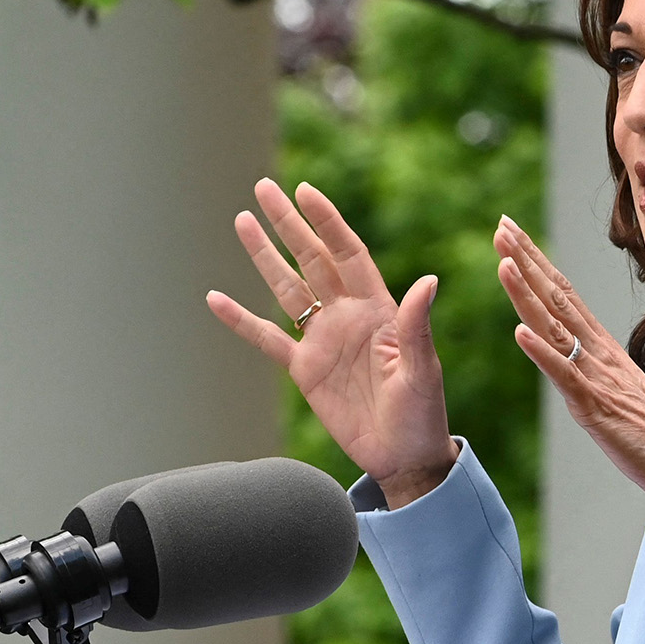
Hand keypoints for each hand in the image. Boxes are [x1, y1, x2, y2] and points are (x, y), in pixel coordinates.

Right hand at [207, 180, 454, 506]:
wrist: (404, 455)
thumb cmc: (422, 413)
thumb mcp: (421, 369)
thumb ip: (416, 326)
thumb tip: (428, 281)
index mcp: (379, 310)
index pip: (348, 254)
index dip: (328, 222)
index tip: (305, 191)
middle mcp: (348, 317)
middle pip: (312, 260)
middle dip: (289, 224)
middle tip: (263, 187)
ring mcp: (324, 340)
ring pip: (287, 288)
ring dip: (264, 257)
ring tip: (242, 221)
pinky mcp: (305, 370)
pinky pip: (267, 339)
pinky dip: (241, 320)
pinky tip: (215, 298)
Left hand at [492, 218, 644, 516]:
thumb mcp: (619, 392)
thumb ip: (595, 370)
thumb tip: (573, 354)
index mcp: (603, 350)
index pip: (565, 296)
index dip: (537, 263)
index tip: (513, 233)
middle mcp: (599, 355)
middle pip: (557, 300)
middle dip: (527, 261)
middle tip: (502, 225)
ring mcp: (598, 379)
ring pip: (556, 329)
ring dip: (528, 295)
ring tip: (503, 263)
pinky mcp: (598, 409)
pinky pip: (565, 376)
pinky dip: (541, 353)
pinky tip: (519, 331)